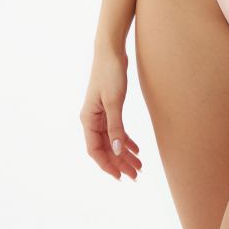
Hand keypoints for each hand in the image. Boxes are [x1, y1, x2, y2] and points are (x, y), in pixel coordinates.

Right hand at [80, 47, 141, 180]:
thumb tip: (118, 150)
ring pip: (112, 140)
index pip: (95, 150)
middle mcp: (92, 119)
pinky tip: (136, 148)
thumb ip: (116, 126)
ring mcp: (101, 113)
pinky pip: (117, 129)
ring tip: (139, 165)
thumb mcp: (114, 101)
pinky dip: (126, 139)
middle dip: (120, 162)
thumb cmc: (110, 73)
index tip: (120, 177)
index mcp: (88, 119)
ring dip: (124, 153)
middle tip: (136, 175)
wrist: (111, 50)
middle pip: (106, 148)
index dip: (107, 165)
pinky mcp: (110, 107)